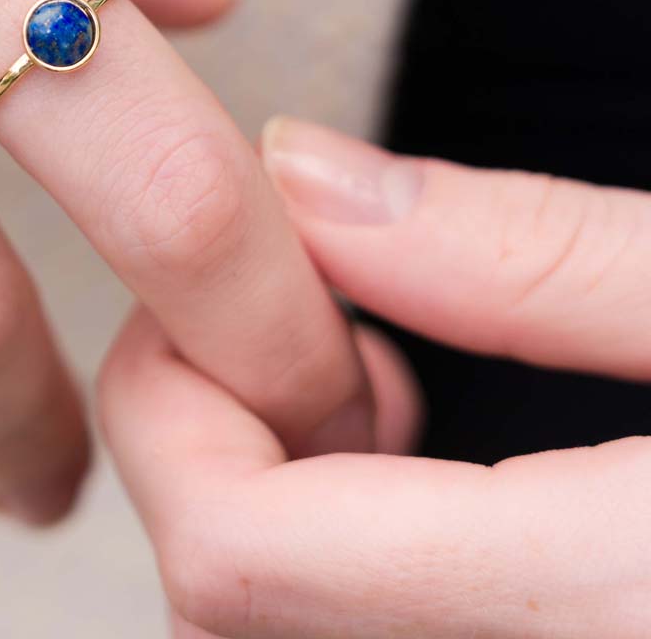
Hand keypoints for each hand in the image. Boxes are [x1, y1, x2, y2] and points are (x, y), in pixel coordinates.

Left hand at [101, 117, 650, 634]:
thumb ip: (518, 250)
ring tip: (360, 381)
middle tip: (283, 317)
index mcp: (601, 609)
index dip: (166, 402)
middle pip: (222, 607)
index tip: (199, 289)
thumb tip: (304, 174)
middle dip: (201, 442)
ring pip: (271, 633)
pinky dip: (318, 551)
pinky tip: (408, 472)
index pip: (233, 551)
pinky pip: (340, 634)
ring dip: (257, 499)